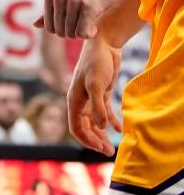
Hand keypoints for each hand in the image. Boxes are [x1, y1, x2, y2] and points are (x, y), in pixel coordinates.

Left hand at [41, 0, 130, 39]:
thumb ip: (51, 8)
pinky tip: (95, 27)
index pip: (49, 27)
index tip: (75, 22)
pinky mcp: (89, 7)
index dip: (63, 30)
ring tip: (91, 23)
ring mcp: (73, 1)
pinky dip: (88, 34)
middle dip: (72, 33)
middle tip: (84, 24)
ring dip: (82, 34)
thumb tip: (34, 25)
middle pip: (59, 32)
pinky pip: (82, 33)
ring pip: (71, 34)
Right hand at [68, 39, 120, 155]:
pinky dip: (111, 121)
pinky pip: (105, 111)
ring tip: (111, 146)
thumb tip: (101, 127)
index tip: (100, 148)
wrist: (103, 42)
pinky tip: (118, 128)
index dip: (87, 140)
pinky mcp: (101, 92)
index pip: (76, 128)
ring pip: (94, 122)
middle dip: (95, 141)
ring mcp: (91, 97)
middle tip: (108, 152)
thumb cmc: (96, 62)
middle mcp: (81, 101)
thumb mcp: (97, 85)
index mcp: (74, 100)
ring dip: (102, 134)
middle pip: (85, 127)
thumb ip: (98, 107)